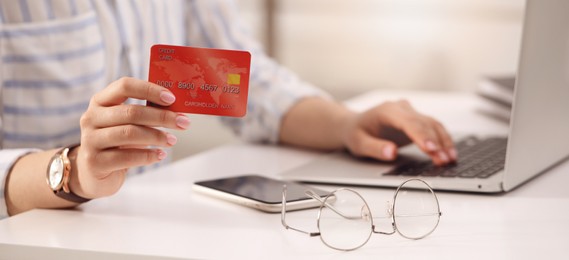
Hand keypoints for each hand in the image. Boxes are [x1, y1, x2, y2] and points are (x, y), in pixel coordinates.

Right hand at [72, 77, 189, 197]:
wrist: (94, 172)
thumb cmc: (117, 143)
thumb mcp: (127, 124)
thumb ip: (145, 113)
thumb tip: (177, 109)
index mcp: (100, 101)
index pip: (124, 86)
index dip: (149, 90)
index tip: (171, 98)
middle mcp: (91, 118)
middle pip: (131, 112)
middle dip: (161, 117)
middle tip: (183, 122)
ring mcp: (90, 140)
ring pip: (129, 134)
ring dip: (156, 136)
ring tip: (172, 140)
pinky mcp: (94, 162)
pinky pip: (126, 157)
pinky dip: (148, 155)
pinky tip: (160, 154)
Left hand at [341, 99, 455, 165]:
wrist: (354, 124)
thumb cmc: (355, 133)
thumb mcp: (358, 144)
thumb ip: (375, 148)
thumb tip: (392, 152)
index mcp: (387, 111)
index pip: (409, 122)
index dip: (421, 135)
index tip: (431, 149)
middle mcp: (401, 108)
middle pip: (424, 123)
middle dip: (436, 142)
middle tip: (444, 160)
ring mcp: (410, 112)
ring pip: (432, 124)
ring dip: (443, 141)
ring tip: (450, 159)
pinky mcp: (415, 120)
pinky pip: (432, 127)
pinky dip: (442, 139)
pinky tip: (448, 153)